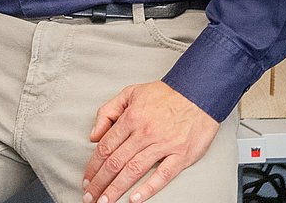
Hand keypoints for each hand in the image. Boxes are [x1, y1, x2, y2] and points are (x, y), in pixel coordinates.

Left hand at [81, 82, 217, 202]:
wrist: (198, 93)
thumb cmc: (165, 94)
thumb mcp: (130, 93)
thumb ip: (107, 112)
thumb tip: (94, 135)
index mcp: (131, 119)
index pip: (105, 147)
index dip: (92, 166)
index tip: (86, 179)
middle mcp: (144, 133)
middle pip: (115, 162)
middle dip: (99, 182)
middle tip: (89, 196)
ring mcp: (163, 146)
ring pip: (134, 171)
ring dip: (116, 188)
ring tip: (105, 202)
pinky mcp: (181, 156)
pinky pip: (162, 175)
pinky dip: (147, 189)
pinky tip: (134, 199)